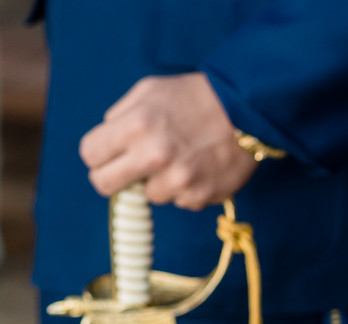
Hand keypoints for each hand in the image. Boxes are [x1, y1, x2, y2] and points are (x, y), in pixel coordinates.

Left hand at [79, 73, 258, 209]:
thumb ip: (121, 115)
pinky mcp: (198, 196)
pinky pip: (179, 200)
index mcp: (135, 126)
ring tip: (181, 161)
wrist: (248, 112)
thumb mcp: (150, 90)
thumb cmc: (196, 97)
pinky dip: (186, 189)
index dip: (99, 154)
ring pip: (148, 195)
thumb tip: (108, 139)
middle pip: (105, 184)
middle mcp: (153, 156)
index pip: (90, 155)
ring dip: (159, 182)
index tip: (111, 154)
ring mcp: (177, 180)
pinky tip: (200, 168)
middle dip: (115, 176)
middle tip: (131, 169)